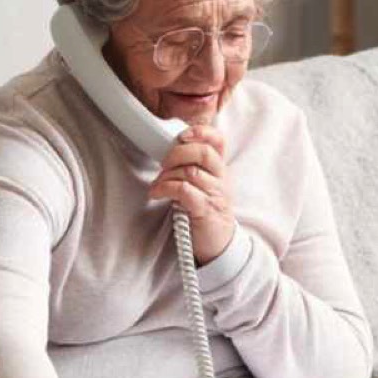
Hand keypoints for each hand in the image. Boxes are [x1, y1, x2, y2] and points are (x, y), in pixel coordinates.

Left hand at [148, 124, 234, 265]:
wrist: (219, 245)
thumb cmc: (204, 213)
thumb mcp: (202, 186)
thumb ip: (191, 168)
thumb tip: (166, 152)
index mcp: (219, 169)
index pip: (219, 141)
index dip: (202, 132)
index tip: (183, 135)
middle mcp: (220, 179)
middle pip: (204, 152)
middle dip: (177, 153)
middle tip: (163, 163)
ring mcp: (215, 194)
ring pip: (190, 172)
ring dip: (167, 175)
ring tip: (157, 185)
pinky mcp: (205, 210)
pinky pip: (184, 191)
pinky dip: (166, 188)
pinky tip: (156, 194)